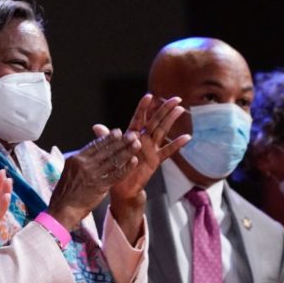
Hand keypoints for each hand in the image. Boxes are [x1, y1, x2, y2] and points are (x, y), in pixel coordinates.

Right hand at [47, 129, 139, 230]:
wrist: (63, 208)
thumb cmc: (65, 191)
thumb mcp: (69, 169)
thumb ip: (82, 159)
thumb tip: (93, 150)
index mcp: (76, 158)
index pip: (95, 144)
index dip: (108, 138)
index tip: (118, 132)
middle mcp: (84, 164)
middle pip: (107, 150)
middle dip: (122, 142)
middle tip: (133, 135)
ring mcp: (93, 175)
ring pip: (113, 161)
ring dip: (127, 151)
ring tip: (137, 145)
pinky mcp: (100, 187)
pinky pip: (116, 175)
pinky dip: (126, 168)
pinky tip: (134, 161)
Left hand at [98, 94, 189, 242]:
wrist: (121, 187)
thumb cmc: (114, 167)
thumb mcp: (109, 152)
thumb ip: (105, 138)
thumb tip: (96, 127)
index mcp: (131, 135)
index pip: (139, 118)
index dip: (144, 107)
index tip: (149, 95)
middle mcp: (143, 139)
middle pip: (155, 121)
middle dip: (165, 109)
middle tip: (176, 98)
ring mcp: (151, 149)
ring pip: (163, 131)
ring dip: (171, 121)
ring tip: (181, 109)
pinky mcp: (156, 160)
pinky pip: (168, 151)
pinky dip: (177, 144)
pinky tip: (187, 137)